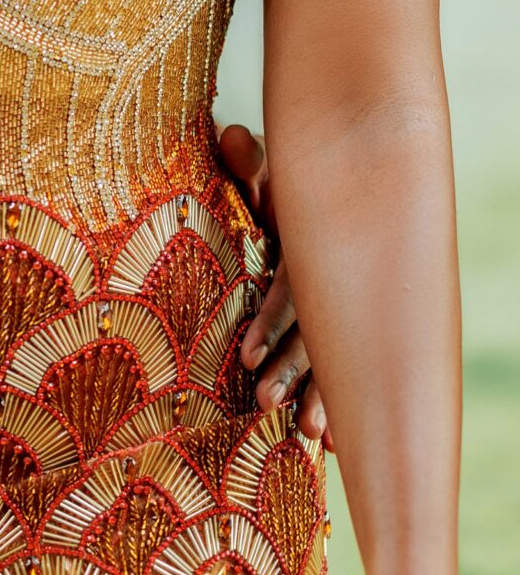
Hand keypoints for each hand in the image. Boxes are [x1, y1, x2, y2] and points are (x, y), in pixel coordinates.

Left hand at [218, 121, 330, 444]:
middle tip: (265, 402)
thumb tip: (231, 133)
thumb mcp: (270, 172)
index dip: (271, 319)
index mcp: (310, 245)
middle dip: (292, 368)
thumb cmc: (286, 187)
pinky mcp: (341, 329)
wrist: (322, 190)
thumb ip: (248, 164)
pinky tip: (329, 441)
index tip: (244, 355)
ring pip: (334, 354)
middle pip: (317, 329)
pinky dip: (337, 402)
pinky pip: (344, 368)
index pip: (294, 285)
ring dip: (320, 393)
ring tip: (305, 432)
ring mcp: (339, 305)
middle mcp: (330, 279)